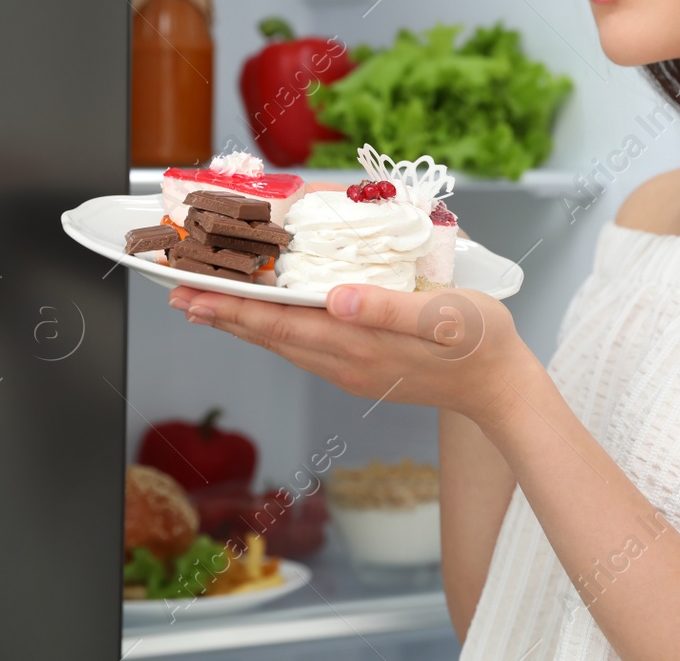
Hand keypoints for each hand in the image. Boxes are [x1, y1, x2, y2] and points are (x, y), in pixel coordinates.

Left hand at [167, 282, 536, 430]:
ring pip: (282, 342)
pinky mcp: (363, 368)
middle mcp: (345, 360)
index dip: (231, 306)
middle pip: (269, 335)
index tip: (191, 291)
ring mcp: (352, 368)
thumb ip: (389, 309)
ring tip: (208, 303)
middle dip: (221, 313)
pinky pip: (304, 345)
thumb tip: (336, 300)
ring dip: (243, 322)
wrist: (501, 387)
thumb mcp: (446, 317)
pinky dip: (275, 328)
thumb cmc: (481, 342)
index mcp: (358, 344)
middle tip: (177, 291)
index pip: (279, 323)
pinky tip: (270, 317)